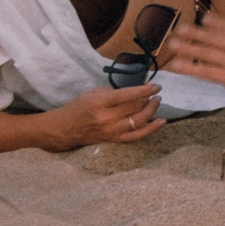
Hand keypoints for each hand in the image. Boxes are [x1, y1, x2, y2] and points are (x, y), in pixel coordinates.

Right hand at [44, 83, 164, 149]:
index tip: (156, 86)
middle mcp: (106, 118)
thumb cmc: (79, 107)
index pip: (128, 95)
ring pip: (139, 121)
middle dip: (149, 99)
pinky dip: (151, 129)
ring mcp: (111, 131)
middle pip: (136, 108)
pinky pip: (137, 136)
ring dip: (152, 111)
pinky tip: (160, 121)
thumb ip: (115, 92)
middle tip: (155, 94)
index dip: (145, 90)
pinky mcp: (114, 140)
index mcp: (100, 103)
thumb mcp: (94, 93)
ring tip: (156, 102)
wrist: (64, 129)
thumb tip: (139, 90)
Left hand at [168, 17, 224, 119]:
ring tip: (172, 44)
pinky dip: (189, 68)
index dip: (216, 22)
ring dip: (188, 47)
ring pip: (206, 53)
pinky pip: (206, 72)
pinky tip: (176, 66)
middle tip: (179, 27)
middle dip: (196, 33)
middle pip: (214, 38)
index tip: (204, 17)